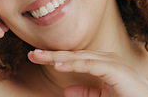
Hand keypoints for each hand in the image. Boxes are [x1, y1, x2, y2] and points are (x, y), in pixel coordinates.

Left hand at [28, 49, 147, 96]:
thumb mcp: (102, 96)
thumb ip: (86, 92)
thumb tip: (67, 90)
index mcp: (102, 63)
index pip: (74, 59)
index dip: (55, 58)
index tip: (36, 57)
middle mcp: (106, 59)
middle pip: (73, 55)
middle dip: (52, 54)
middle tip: (31, 54)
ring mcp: (111, 62)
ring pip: (79, 57)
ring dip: (58, 57)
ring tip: (39, 57)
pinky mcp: (115, 69)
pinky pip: (90, 65)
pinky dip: (73, 64)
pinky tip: (58, 65)